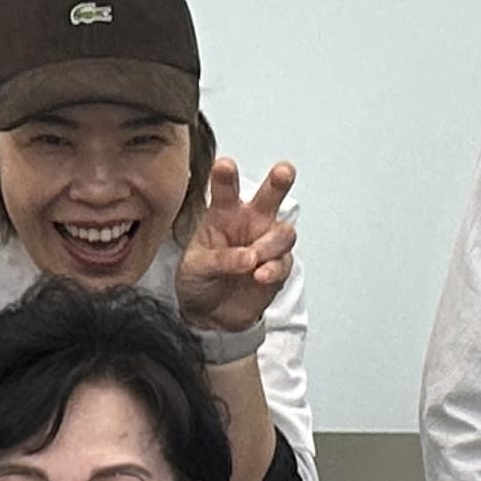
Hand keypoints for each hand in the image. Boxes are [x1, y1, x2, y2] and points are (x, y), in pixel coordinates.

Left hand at [172, 155, 297, 334]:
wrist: (210, 315)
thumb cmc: (199, 279)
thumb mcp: (196, 267)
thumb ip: (220, 259)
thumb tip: (248, 257)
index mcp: (223, 214)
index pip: (226, 189)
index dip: (226, 176)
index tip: (225, 165)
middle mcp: (250, 223)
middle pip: (270, 197)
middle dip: (279, 181)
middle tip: (284, 171)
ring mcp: (266, 244)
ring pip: (284, 232)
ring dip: (271, 243)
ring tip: (254, 258)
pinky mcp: (278, 268)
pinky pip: (284, 263)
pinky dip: (273, 268)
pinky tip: (260, 275)